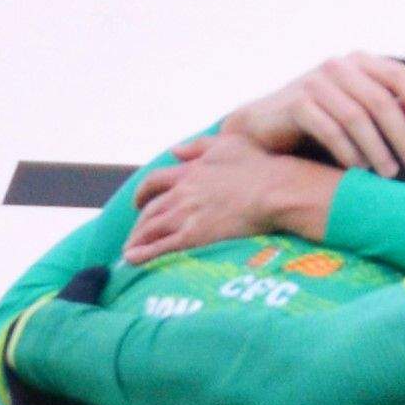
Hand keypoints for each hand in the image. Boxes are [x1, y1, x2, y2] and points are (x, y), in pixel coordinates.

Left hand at [123, 135, 341, 263]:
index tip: (138, 202)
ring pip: (150, 229)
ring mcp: (186, 214)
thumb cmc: (260, 166)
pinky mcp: (194, 235)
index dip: (143, 193)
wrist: (275, 190)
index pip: (155, 181)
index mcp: (190, 170)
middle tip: (133, 235)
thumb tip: (175, 150)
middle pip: (149, 210)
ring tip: (128, 253)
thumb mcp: (228, 143)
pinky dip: (143, 254)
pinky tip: (132, 261)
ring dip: (136, 241)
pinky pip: (161, 247)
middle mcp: (182, 192)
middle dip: (138, 224)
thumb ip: (199, 145)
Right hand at [224, 53, 404, 175]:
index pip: (397, 73)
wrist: (265, 126)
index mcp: (358, 63)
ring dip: (377, 148)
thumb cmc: (320, 119)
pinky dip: (348, 152)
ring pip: (356, 116)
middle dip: (402, 134)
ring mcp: (314, 82)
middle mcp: (338, 66)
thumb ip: (391, 105)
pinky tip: (358, 171)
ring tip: (390, 173)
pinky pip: (330, 129)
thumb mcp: (358, 108)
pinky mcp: (296, 102)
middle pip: (380, 99)